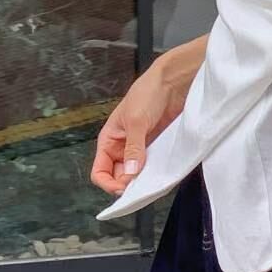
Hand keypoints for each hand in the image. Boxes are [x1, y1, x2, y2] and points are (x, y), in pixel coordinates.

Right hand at [90, 56, 193, 195]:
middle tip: (141, 186)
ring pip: (135, 175)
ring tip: (151, 180)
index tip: (124, 189)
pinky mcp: (156, 149)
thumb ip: (133, 148)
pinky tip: (161, 173)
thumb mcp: (136, 121)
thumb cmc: (148, 93)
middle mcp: (122, 148)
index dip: (108, 183)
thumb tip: (129, 173)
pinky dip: (155, 174)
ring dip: (142, 180)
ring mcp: (140, 150)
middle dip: (127, 185)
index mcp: (109, 140)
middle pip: (118, 178)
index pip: (99, 171)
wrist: (172, 83)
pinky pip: (152, 168)